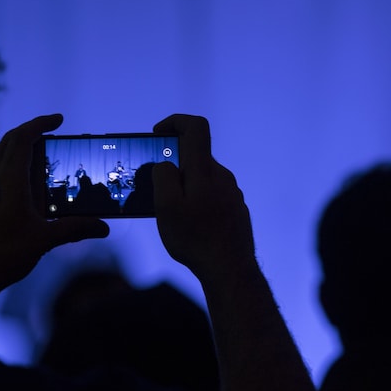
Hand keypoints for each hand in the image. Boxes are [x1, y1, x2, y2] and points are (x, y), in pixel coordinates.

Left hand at [0, 114, 108, 331]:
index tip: (58, 120)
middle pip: (9, 140)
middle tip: (51, 131)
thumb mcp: (45, 240)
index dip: (40, 123)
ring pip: (0, 154)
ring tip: (42, 154)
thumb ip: (75, 229)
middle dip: (31, 130)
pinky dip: (13, 166)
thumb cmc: (3, 255)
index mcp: (9, 181)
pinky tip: (27, 184)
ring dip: (20, 147)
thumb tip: (103, 227)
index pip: (23, 139)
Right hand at [151, 114, 257, 281]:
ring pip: (203, 179)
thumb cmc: (196, 239)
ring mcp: (232, 193)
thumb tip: (165, 163)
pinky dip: (197, 202)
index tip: (158, 134)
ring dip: (185, 188)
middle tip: (155, 188)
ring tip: (171, 213)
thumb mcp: (166, 207)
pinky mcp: (236, 210)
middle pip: (196, 157)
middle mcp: (222, 177)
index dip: (175, 121)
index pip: (196, 127)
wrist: (230, 269)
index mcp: (205, 170)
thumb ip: (163, 177)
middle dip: (173, 165)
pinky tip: (190, 226)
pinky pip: (212, 196)